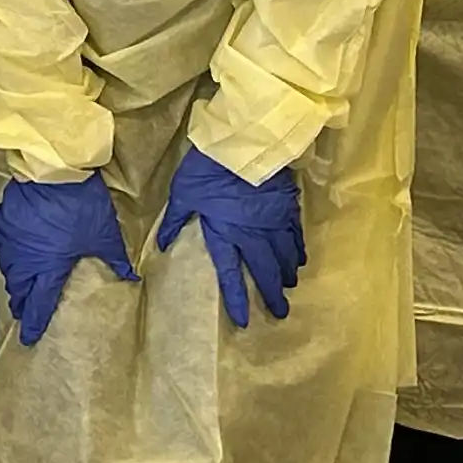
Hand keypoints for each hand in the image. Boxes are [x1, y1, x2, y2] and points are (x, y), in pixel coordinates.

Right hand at [0, 173, 135, 347]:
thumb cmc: (81, 204)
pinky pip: (2, 244)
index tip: (29, 337)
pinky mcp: (5, 219)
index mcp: (49, 269)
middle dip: (22, 303)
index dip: (34, 322)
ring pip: (8, 269)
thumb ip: (115, 258)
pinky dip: (8, 254)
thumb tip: (130, 277)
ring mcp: (12, 239)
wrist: (55, 168)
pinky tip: (13, 253)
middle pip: (18, 290)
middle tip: (25, 311)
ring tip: (20, 286)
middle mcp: (25, 260)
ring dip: (15, 281)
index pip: (38, 304)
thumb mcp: (104, 234)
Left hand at [154, 144, 304, 327]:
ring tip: (289, 286)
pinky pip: (295, 235)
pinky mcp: (287, 206)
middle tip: (280, 312)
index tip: (244, 321)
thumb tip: (163, 244)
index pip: (230, 275)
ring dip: (286, 274)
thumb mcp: (183, 193)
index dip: (237, 299)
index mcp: (225, 234)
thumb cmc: (206, 167)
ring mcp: (273, 221)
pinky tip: (299, 260)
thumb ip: (175, 221)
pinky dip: (297, 250)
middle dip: (272, 294)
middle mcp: (253, 235)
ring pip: (284, 256)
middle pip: (265, 271)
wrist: (241, 141)